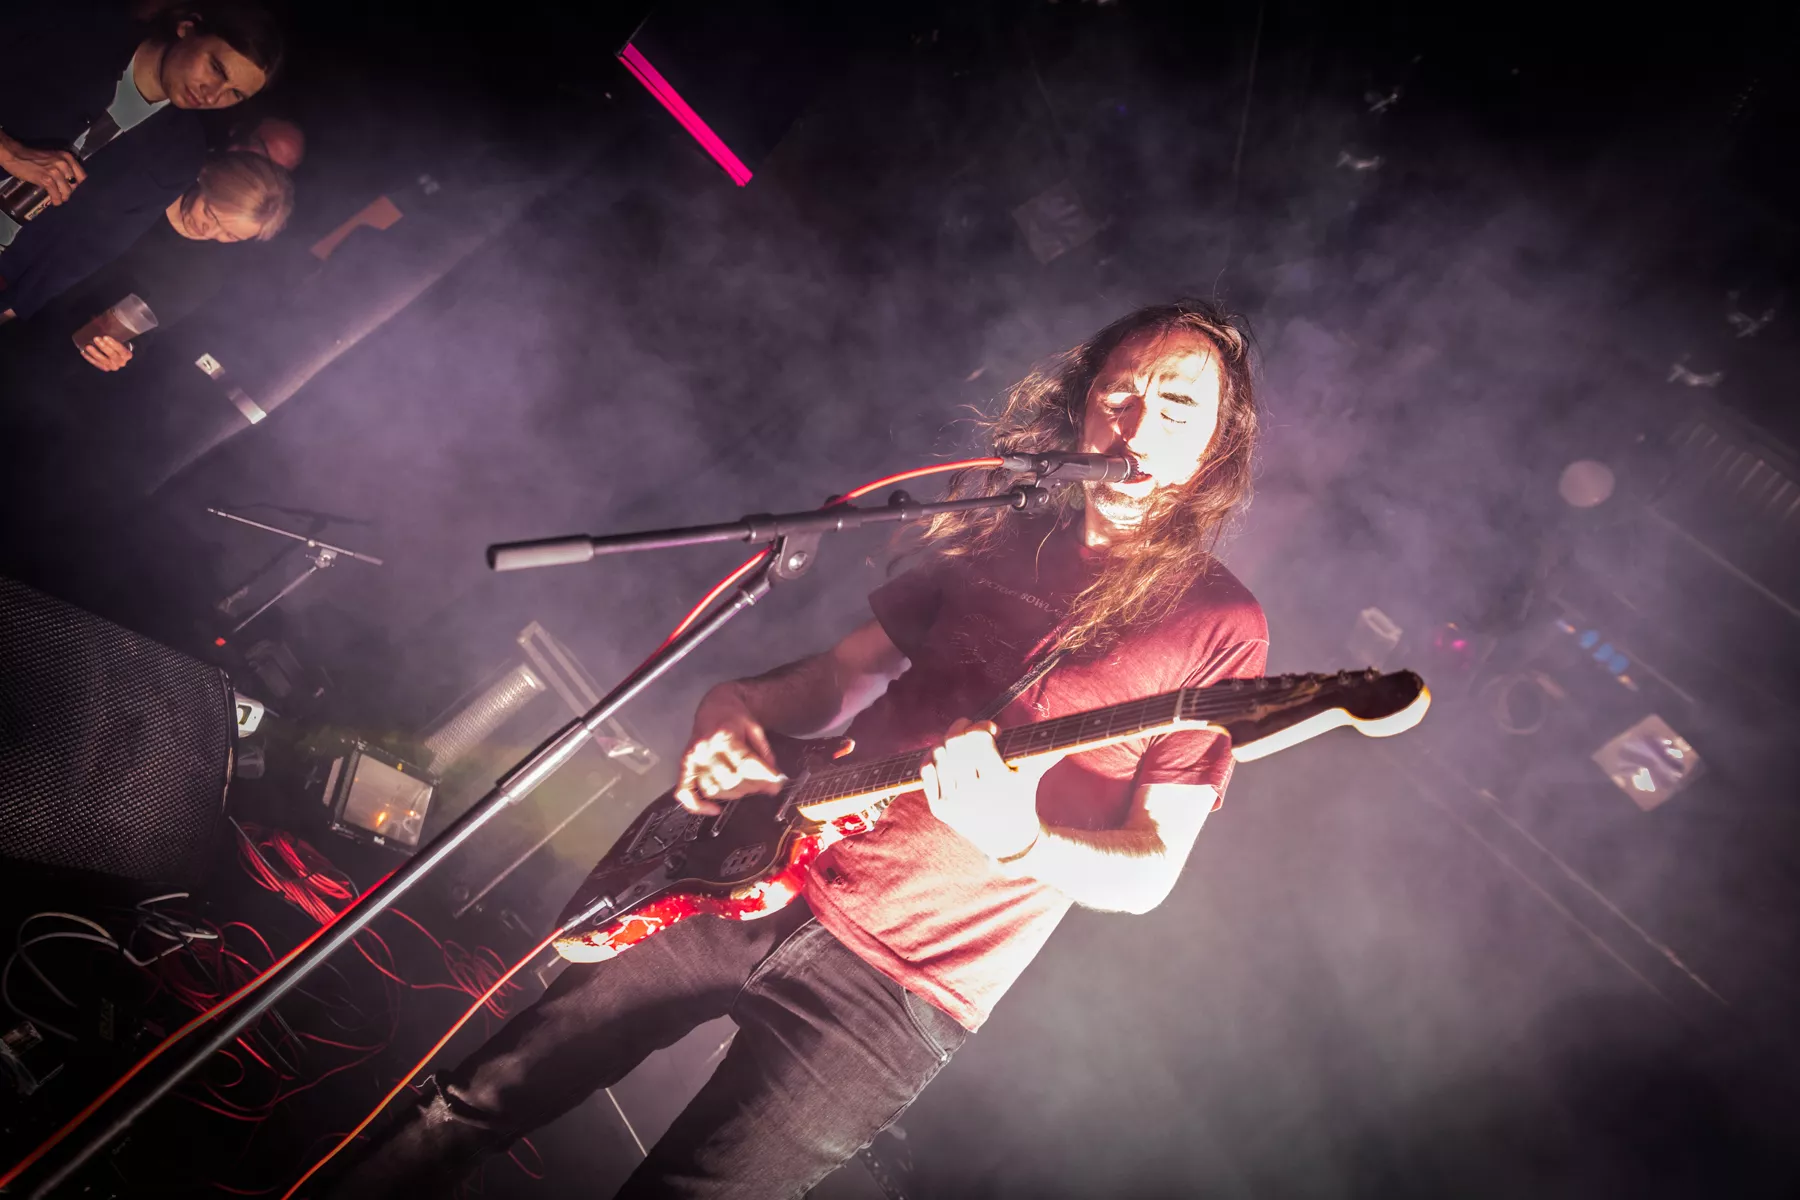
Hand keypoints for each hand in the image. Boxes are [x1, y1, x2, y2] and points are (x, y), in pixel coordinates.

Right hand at [0, 136, 85, 205]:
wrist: (15, 155)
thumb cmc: (33, 157)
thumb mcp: (53, 158)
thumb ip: (64, 167)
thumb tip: (72, 183)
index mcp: (67, 157)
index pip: (82, 176)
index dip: (78, 185)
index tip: (74, 190)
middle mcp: (63, 163)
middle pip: (75, 185)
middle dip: (70, 192)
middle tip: (63, 194)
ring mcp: (55, 171)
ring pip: (67, 191)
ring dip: (63, 197)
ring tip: (58, 198)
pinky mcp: (46, 179)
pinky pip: (56, 194)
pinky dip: (56, 200)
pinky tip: (54, 201)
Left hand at [79, 335, 132, 371]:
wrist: (118, 354)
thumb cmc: (117, 343)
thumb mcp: (118, 337)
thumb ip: (111, 330)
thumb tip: (96, 317)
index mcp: (127, 354)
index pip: (122, 350)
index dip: (114, 344)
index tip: (106, 337)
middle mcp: (121, 362)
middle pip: (112, 355)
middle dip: (104, 347)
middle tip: (96, 339)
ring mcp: (113, 366)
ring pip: (104, 360)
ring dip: (96, 353)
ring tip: (88, 346)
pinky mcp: (105, 368)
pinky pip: (97, 364)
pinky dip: (90, 358)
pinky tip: (84, 352)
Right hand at [674, 684, 785, 814]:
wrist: (714, 705)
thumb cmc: (734, 716)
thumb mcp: (755, 727)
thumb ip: (764, 751)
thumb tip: (774, 776)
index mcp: (724, 735)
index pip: (745, 763)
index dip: (763, 778)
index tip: (777, 785)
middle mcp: (705, 749)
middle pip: (731, 780)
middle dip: (753, 787)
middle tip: (765, 786)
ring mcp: (693, 759)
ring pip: (714, 789)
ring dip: (735, 794)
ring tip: (748, 788)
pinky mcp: (684, 766)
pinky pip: (685, 791)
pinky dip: (697, 806)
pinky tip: (714, 810)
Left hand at [919, 719, 1058, 861]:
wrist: (1009, 841)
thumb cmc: (1022, 800)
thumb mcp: (1032, 777)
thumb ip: (1042, 755)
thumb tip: (1059, 738)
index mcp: (998, 782)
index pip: (977, 737)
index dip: (983, 726)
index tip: (992, 729)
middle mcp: (972, 793)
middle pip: (955, 741)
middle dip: (963, 727)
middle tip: (971, 727)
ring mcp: (953, 802)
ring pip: (939, 753)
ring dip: (948, 740)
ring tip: (959, 741)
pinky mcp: (939, 809)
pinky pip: (926, 771)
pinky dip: (932, 757)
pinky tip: (943, 753)